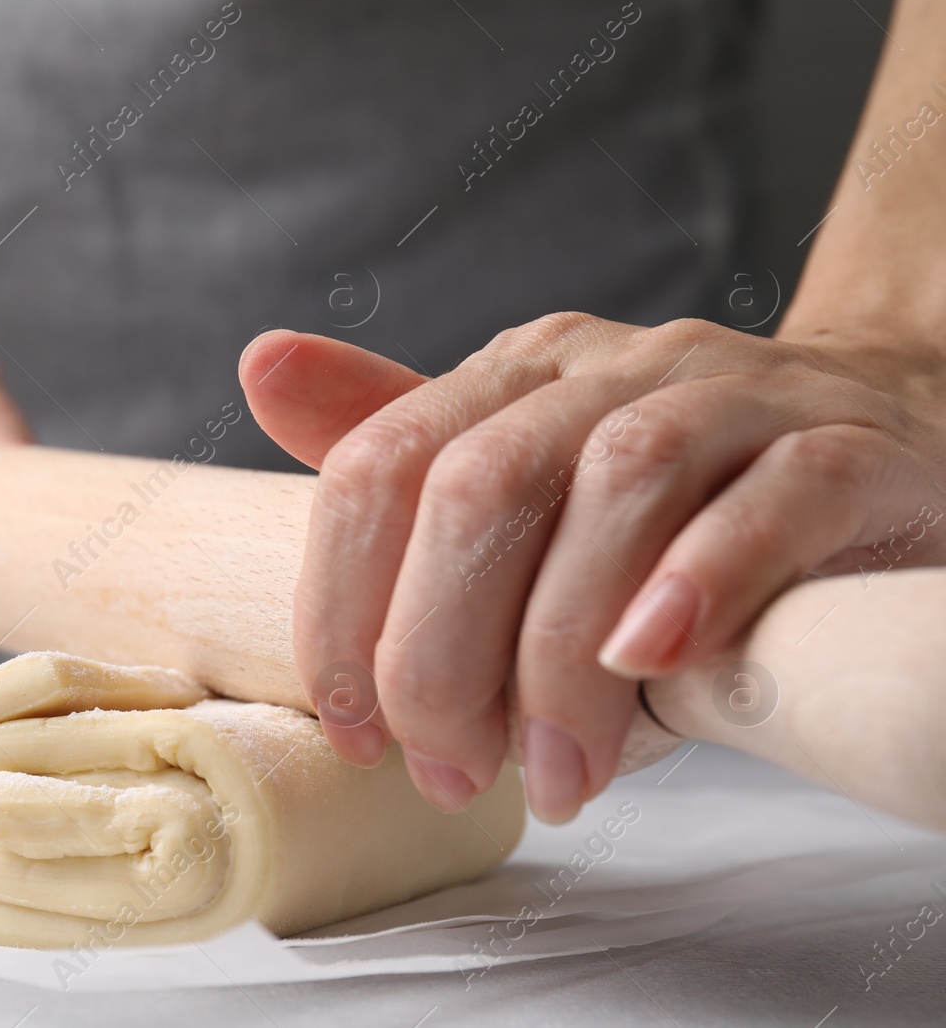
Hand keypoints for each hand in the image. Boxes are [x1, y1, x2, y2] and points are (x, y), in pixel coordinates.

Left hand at [239, 314, 945, 821]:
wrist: (884, 446)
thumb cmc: (678, 504)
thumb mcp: (527, 482)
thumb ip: (403, 457)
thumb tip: (261, 369)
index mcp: (519, 377)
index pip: (381, 465)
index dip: (342, 606)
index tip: (354, 729)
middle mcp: (615, 369)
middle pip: (482, 485)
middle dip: (440, 652)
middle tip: (455, 770)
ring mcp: (737, 398)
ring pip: (617, 491)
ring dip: (561, 657)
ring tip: (564, 775)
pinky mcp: (849, 451)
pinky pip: (769, 500)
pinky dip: (700, 581)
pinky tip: (653, 663)